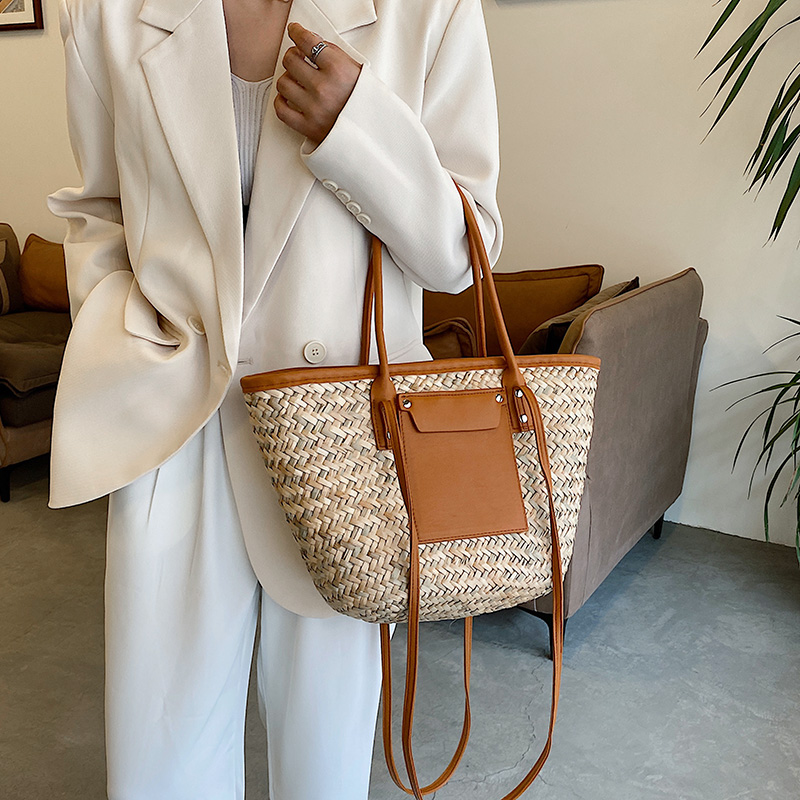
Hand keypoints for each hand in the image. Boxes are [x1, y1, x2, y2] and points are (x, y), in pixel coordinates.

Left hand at [275, 22, 361, 146]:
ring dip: (288, 79)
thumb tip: (311, 41)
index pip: (307, 41)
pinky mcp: (308, 127)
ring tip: (298, 82)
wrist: (375, 135)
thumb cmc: (366, 102)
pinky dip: (282, 101)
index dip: (297, 32)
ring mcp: (314, 109)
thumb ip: (334, 54)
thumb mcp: (357, 71)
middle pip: (290, 60)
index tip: (294, 31)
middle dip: (293, 56)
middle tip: (299, 59)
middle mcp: (323, 88)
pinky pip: (281, 109)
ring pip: (283, 83)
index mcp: (338, 70)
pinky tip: (291, 98)